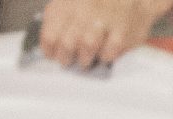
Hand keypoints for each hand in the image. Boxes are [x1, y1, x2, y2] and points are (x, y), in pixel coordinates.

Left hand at [36, 0, 172, 66]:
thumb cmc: (97, 4)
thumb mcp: (72, 2)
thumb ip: (59, 22)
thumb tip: (50, 48)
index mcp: (66, 4)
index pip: (50, 35)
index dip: (50, 50)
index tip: (53, 56)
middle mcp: (83, 10)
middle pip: (67, 44)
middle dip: (66, 57)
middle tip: (69, 60)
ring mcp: (103, 20)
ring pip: (87, 47)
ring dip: (84, 58)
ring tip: (86, 59)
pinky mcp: (122, 30)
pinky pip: (109, 52)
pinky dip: (104, 57)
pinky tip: (104, 52)